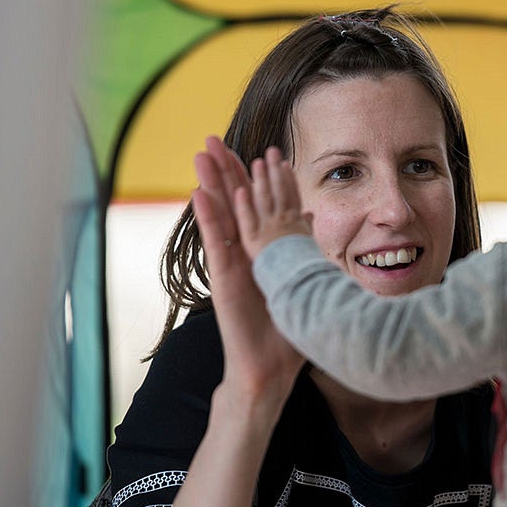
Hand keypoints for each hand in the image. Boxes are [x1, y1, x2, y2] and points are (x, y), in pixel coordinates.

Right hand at [192, 137, 304, 405]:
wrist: (267, 368)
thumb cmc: (283, 332)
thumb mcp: (297, 281)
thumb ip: (297, 245)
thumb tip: (307, 217)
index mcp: (259, 250)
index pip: (254, 206)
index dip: (254, 177)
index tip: (255, 149)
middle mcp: (242, 252)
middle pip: (231, 202)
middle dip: (224, 169)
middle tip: (211, 138)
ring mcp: (230, 263)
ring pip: (219, 215)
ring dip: (210, 183)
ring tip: (200, 153)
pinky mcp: (222, 278)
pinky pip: (215, 241)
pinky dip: (208, 217)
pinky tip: (199, 193)